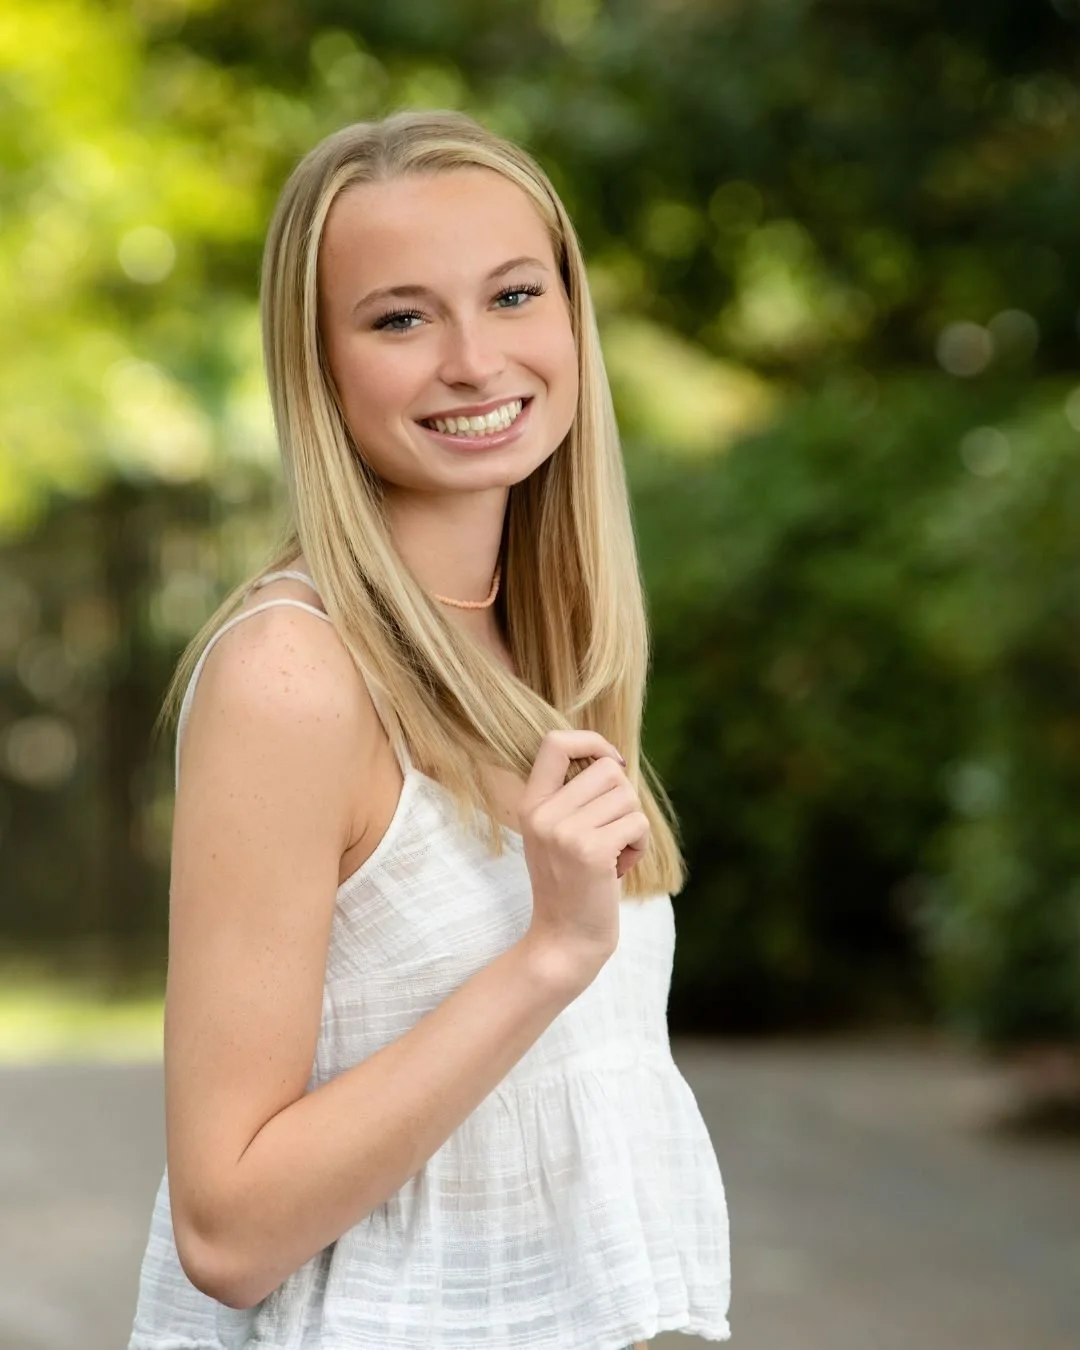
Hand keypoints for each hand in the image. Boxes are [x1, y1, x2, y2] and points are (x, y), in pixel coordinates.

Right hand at [518, 730, 650, 977]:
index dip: (592, 741)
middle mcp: (542, 814)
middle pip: (607, 769)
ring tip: (613, 855)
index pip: (555, 742)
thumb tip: (613, 759)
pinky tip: (620, 868)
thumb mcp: (557, 834)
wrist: (564, 941)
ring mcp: (564, 832)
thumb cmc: (573, 884)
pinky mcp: (591, 851)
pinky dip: (639, 846)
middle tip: (611, 833)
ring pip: (627, 796)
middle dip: (623, 799)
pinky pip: (637, 824)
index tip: (611, 763)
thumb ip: (573, 797)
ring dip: (632, 826)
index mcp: (530, 804)